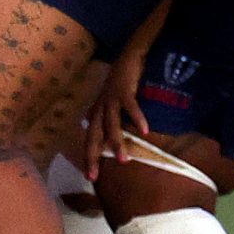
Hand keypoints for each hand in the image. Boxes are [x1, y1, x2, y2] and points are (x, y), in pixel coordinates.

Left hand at [83, 43, 151, 179]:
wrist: (128, 56)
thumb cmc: (121, 79)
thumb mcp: (109, 100)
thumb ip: (103, 114)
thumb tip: (94, 125)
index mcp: (97, 112)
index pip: (90, 139)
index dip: (89, 157)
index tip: (90, 177)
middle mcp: (100, 107)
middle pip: (94, 135)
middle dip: (93, 156)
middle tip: (94, 176)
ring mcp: (111, 99)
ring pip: (111, 125)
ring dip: (117, 143)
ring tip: (124, 160)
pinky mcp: (124, 90)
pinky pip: (130, 107)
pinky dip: (137, 119)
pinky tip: (144, 131)